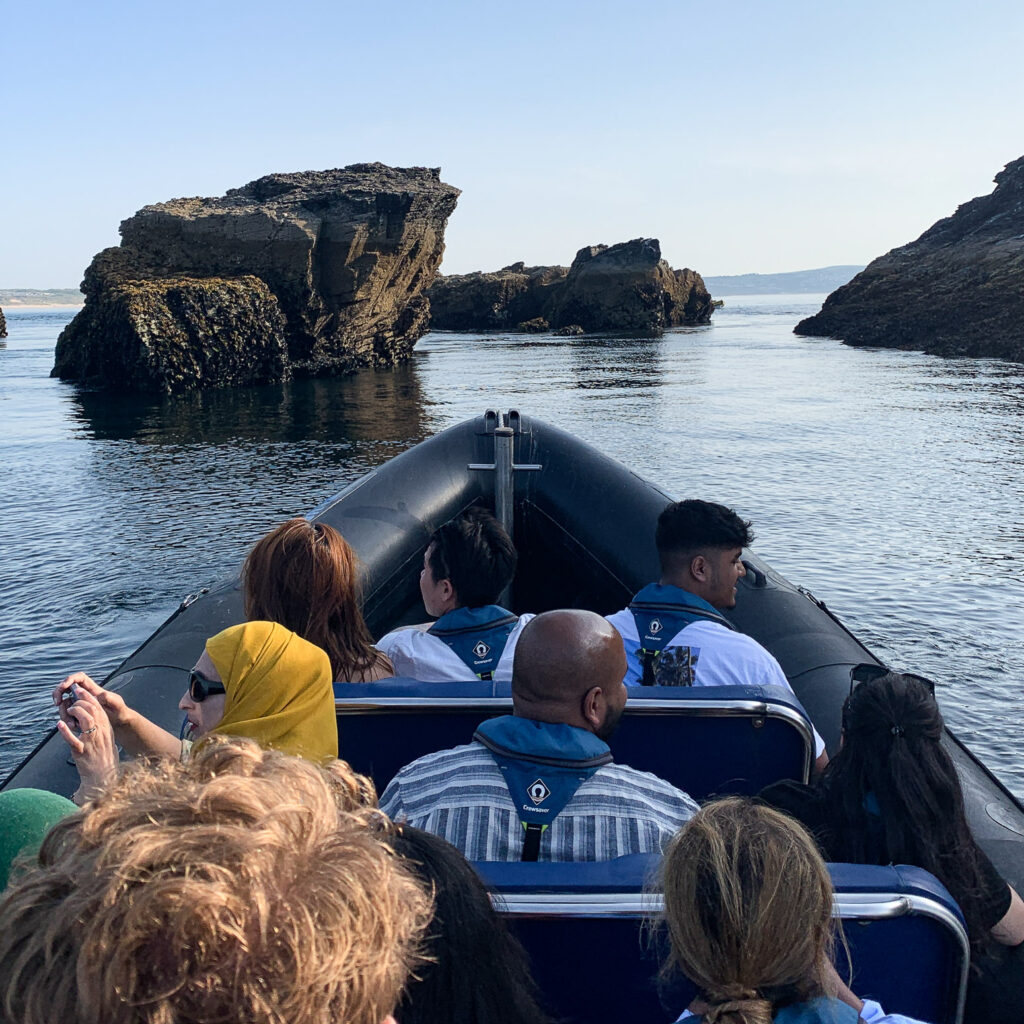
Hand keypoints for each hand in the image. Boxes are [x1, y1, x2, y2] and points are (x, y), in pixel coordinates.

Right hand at [53, 672, 130, 728]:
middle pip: (66, 688)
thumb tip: (96, 695)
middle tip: (57, 703)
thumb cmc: (119, 711)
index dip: (69, 679)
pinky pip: (66, 714)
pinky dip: (66, 719)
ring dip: (63, 710)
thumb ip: (109, 698)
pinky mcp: (77, 714)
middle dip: (58, 693)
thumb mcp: (117, 704)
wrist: (119, 723)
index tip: (63, 686)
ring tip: (71, 722)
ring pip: (64, 702)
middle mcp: (84, 695)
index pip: (79, 678)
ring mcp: (79, 704)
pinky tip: (74, 727)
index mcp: (93, 689)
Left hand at [57, 689, 119, 804]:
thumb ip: (100, 728)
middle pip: (93, 710)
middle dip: (81, 700)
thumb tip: (93, 716)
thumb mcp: (107, 741)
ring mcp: (91, 742)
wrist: (103, 779)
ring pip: (86, 720)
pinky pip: (73, 739)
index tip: (81, 691)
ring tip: (67, 711)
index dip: (89, 698)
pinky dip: (65, 731)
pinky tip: (59, 725)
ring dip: (75, 712)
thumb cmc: (104, 760)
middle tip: (71, 698)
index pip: (100, 708)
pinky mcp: (81, 752)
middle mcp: (101, 734)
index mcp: (107, 730)